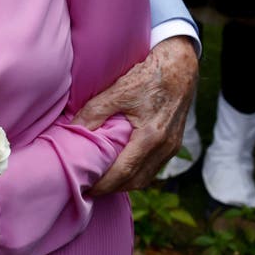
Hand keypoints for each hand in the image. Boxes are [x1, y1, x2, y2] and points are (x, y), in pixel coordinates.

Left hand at [72, 35, 198, 195]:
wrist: (180, 66)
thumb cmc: (149, 75)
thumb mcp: (120, 89)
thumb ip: (96, 110)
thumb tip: (74, 128)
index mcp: (152, 136)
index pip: (124, 172)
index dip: (103, 184)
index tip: (84, 188)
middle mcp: (165, 147)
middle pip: (136, 181)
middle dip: (112, 188)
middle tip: (89, 188)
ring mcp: (171, 147)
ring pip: (146, 176)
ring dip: (125, 183)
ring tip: (102, 181)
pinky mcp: (173, 143)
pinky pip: (153, 167)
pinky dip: (137, 173)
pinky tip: (122, 167)